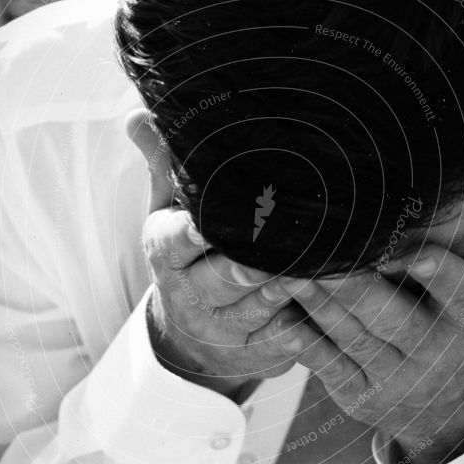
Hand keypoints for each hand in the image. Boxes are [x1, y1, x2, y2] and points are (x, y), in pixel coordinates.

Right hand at [125, 109, 295, 399]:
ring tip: (308, 269)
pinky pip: (284, 340)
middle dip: (243, 268)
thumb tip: (137, 114)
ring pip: (255, 309)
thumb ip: (163, 165)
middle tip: (266, 253)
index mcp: (165, 256)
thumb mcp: (169, 212)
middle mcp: (191, 295)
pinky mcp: (258, 350)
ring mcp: (225, 327)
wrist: (198, 332)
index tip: (204, 226)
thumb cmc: (188, 256)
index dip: (188, 236)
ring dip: (280, 292)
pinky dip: (304, 328)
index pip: (172, 244)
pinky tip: (327, 313)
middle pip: (218, 280)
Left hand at [256, 206, 463, 463]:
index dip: (439, 274)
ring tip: (289, 268)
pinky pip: (328, 364)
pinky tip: (281, 316)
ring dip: (319, 302)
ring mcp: (395, 378)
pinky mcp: (359, 395)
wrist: (457, 419)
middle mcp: (436, 353)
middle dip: (355, 283)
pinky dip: (304, 341)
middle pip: (392, 315)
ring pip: (353, 335)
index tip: (415, 251)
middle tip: (323, 247)